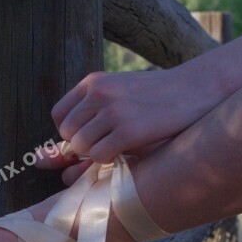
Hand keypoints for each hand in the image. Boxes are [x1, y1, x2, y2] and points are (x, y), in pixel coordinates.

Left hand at [50, 67, 225, 163]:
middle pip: (67, 135)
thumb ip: (87, 119)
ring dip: (97, 154)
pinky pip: (99, 156)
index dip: (72, 132)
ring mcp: (113, 111)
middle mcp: (99, 93)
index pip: (59, 116)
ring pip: (80, 147)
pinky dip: (110, 160)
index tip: (93, 135)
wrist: (198, 90)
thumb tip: (43, 159)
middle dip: (83, 146)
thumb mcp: (119, 96)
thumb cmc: (156, 99)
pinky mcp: (129, 131)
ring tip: (122, 145)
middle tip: (109, 143)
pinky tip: (129, 150)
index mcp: (94, 82)